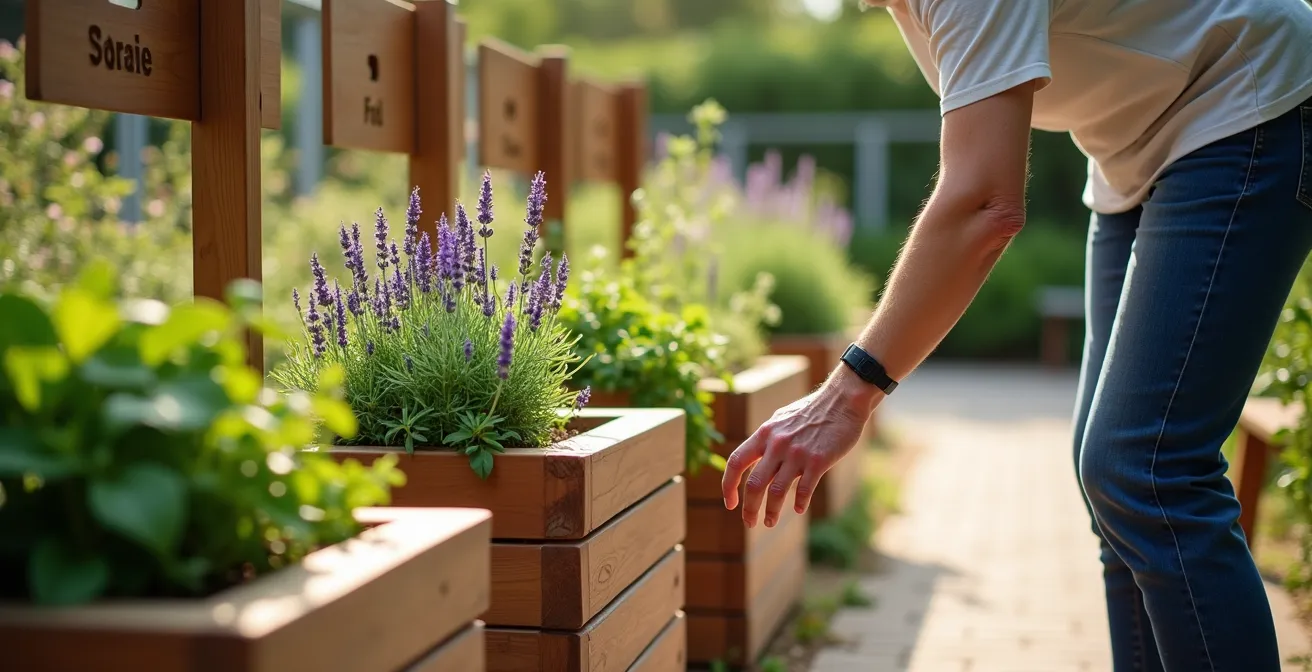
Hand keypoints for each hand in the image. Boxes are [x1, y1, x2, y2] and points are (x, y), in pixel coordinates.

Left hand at [721, 366, 879, 527]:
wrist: (842, 400)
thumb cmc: (812, 411)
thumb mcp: (781, 420)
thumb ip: (767, 440)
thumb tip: (754, 458)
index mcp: (764, 434)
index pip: (736, 463)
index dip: (728, 486)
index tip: (730, 503)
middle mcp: (777, 444)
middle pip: (754, 484)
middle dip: (749, 508)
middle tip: (750, 522)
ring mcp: (797, 453)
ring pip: (777, 492)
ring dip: (771, 512)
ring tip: (770, 522)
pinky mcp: (818, 460)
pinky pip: (804, 490)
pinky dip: (800, 503)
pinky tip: (799, 509)